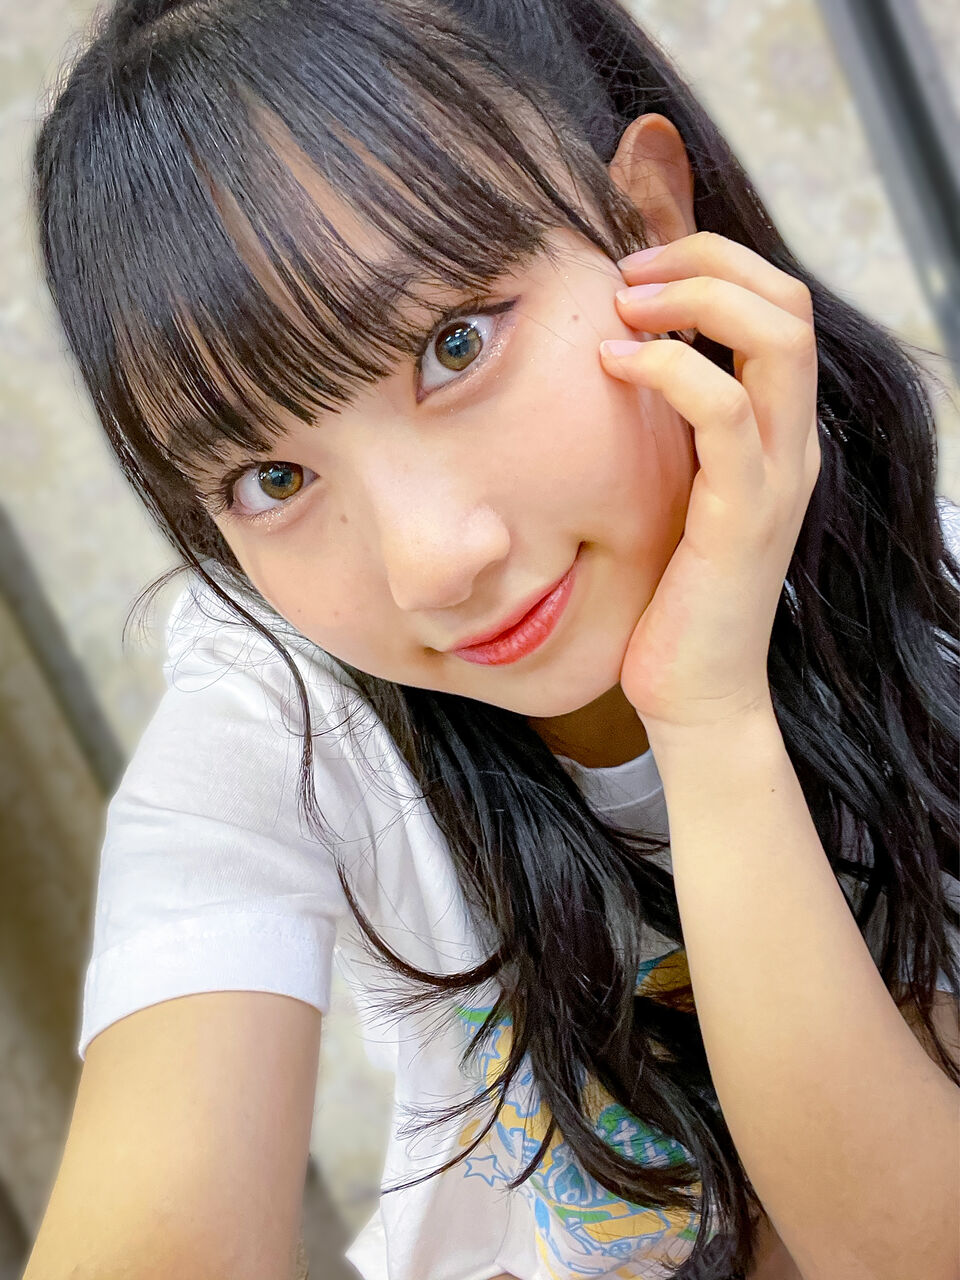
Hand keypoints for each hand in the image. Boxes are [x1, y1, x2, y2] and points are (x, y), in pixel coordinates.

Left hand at [599, 230, 820, 739]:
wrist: (694, 689)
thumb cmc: (669, 591)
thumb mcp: (672, 489)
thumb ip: (669, 428)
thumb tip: (619, 356)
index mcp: (776, 430)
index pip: (778, 303)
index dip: (713, 260)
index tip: (636, 267)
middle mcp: (791, 441)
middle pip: (787, 300)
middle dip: (705, 258)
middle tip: (627, 271)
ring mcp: (777, 475)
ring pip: (775, 336)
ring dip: (693, 296)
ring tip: (623, 305)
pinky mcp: (744, 513)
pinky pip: (722, 410)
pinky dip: (668, 367)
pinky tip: (612, 364)